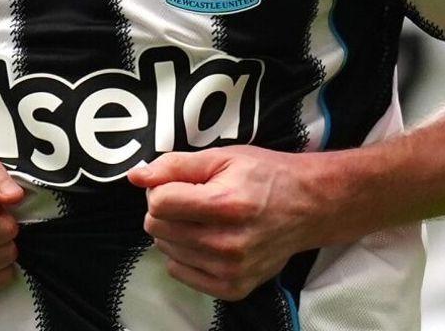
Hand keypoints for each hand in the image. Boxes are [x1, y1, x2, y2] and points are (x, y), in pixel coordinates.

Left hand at [128, 146, 326, 300]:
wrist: (308, 207)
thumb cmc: (266, 177)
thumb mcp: (223, 157)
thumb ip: (175, 165)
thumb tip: (136, 177)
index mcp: (226, 205)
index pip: (159, 203)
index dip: (162, 188)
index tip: (179, 184)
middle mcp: (228, 243)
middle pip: (158, 228)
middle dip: (166, 210)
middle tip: (191, 200)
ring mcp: (231, 270)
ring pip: (166, 251)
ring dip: (174, 232)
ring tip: (202, 219)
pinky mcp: (233, 287)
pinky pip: (180, 273)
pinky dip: (184, 256)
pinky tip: (205, 240)